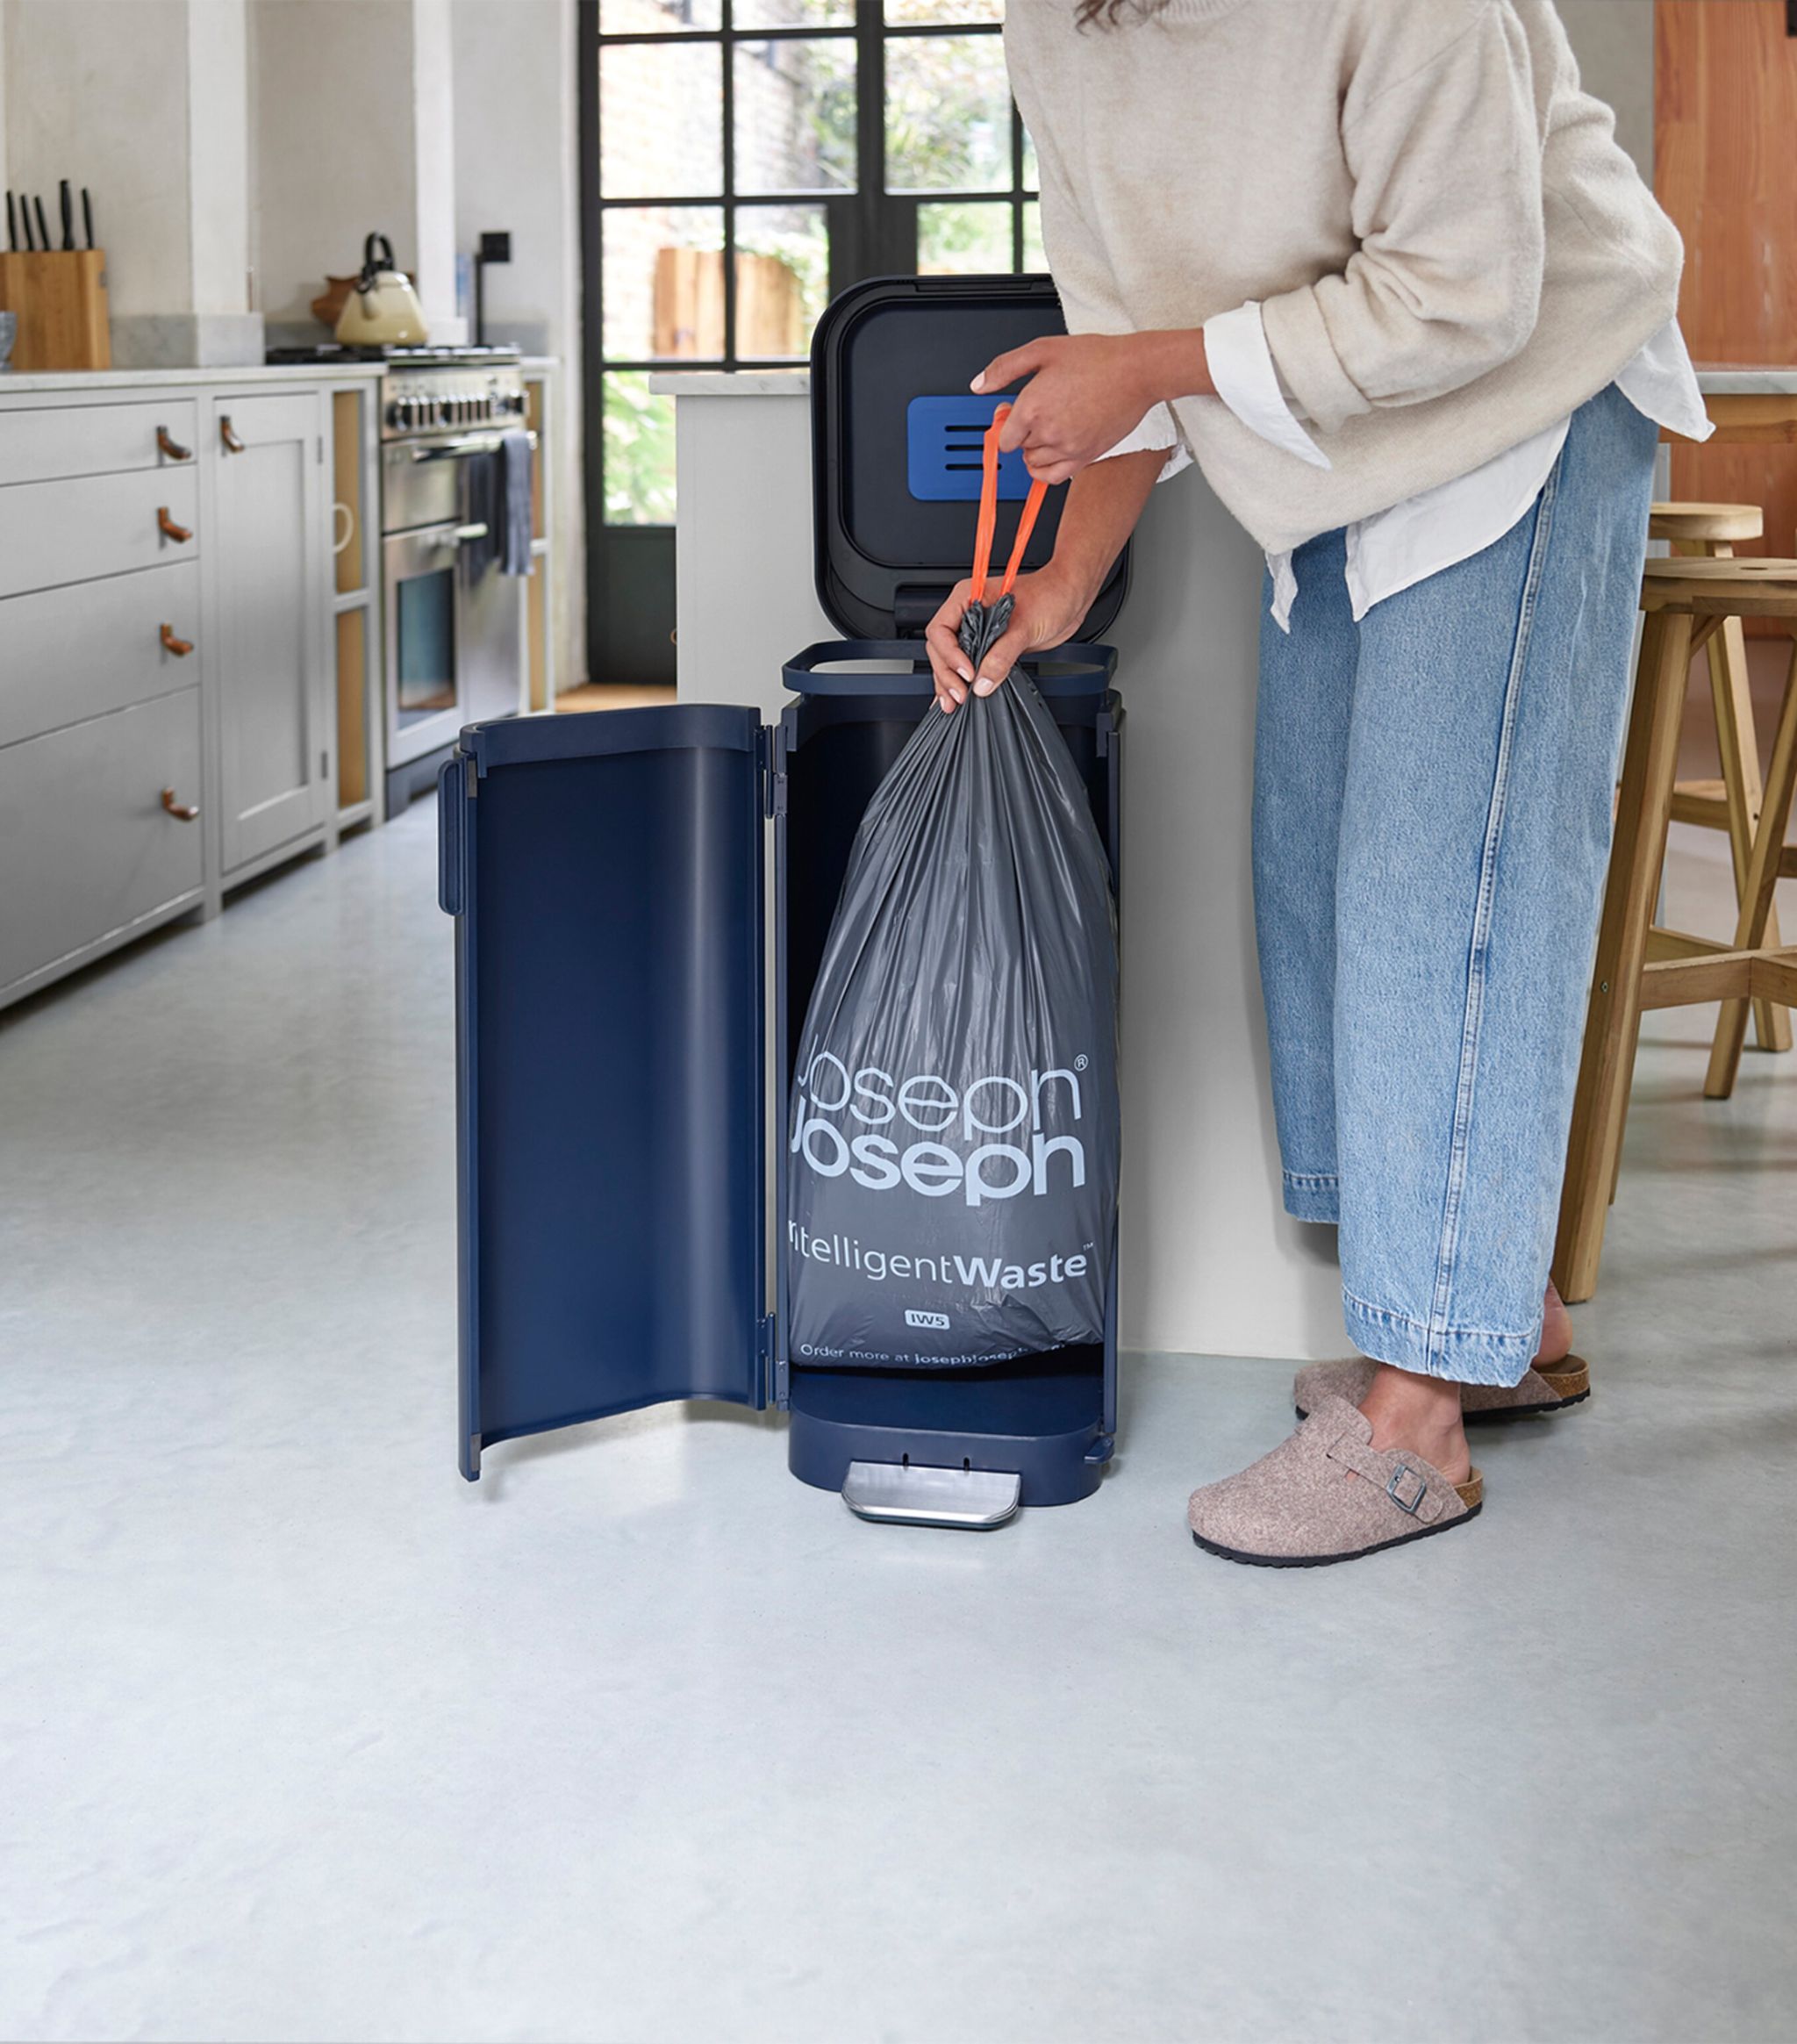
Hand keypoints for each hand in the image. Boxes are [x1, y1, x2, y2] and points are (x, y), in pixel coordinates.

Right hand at [923, 562, 1097, 713]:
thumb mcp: (1024, 627)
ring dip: (949, 682)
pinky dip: (962, 682)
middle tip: (960, 696)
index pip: (941, 630)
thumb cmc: (1050, 595)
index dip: (950, 655)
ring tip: (953, 703)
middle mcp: (968, 614)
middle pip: (940, 648)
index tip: (968, 673)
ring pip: (950, 660)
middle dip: (946, 674)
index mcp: (968, 598)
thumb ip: (1001, 656)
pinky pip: (968, 665)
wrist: (1070, 597)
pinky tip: (956, 696)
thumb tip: (983, 684)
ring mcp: (977, 631)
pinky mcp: (990, 646)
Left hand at [973, 330, 1207, 482]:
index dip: (1006, 424)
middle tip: (1040, 411)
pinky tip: (1050, 454)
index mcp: (1033, 406)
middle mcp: (1048, 431)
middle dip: (1023, 432)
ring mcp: (1067, 447)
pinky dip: (1045, 471)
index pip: (1003, 436)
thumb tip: (978, 386)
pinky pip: (1052, 478)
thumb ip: (1004, 368)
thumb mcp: (1043, 349)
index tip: (1014, 413)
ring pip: (1034, 463)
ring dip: (1036, 449)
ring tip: (1050, 427)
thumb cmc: (1096, 357)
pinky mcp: (1085, 457)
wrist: (1136, 371)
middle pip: (1019, 448)